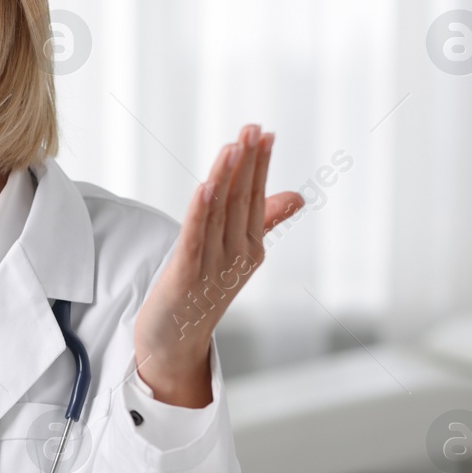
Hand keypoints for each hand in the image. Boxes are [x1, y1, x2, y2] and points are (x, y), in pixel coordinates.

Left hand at [132, 124, 304, 407]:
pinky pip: (194, 238)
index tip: (263, 132)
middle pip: (240, 201)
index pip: (255, 198)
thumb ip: (263, 221)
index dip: (258, 164)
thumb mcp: (235, 255)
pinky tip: (205, 186)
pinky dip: (200, 212)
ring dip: (225, 177)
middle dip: (246, 163)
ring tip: (232, 146)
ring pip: (219, 214)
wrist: (174, 344)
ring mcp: (212, 267)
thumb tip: (297, 196)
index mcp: (250, 248)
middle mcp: (236, 256)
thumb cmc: (202, 294)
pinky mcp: (185, 277)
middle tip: (253, 128)